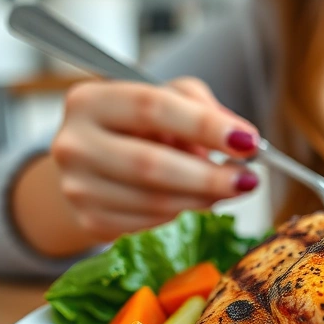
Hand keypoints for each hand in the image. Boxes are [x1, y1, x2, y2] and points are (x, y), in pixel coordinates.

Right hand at [50, 77, 261, 240]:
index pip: (152, 107)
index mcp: (89, 100)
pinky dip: (182, 214)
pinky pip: (150, 224)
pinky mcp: (90, 221)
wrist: (92, 166)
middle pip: (151, 164)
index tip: (247, 141)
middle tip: (248, 180)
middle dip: (209, 175)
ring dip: (203, 199)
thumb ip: (202, 107)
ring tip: (229, 188)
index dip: (204, 126)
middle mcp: (74, 143)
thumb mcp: (167, 99)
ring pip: (154, 201)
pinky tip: (196, 201)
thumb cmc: (138, 128)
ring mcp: (77, 187)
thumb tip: (244, 139)